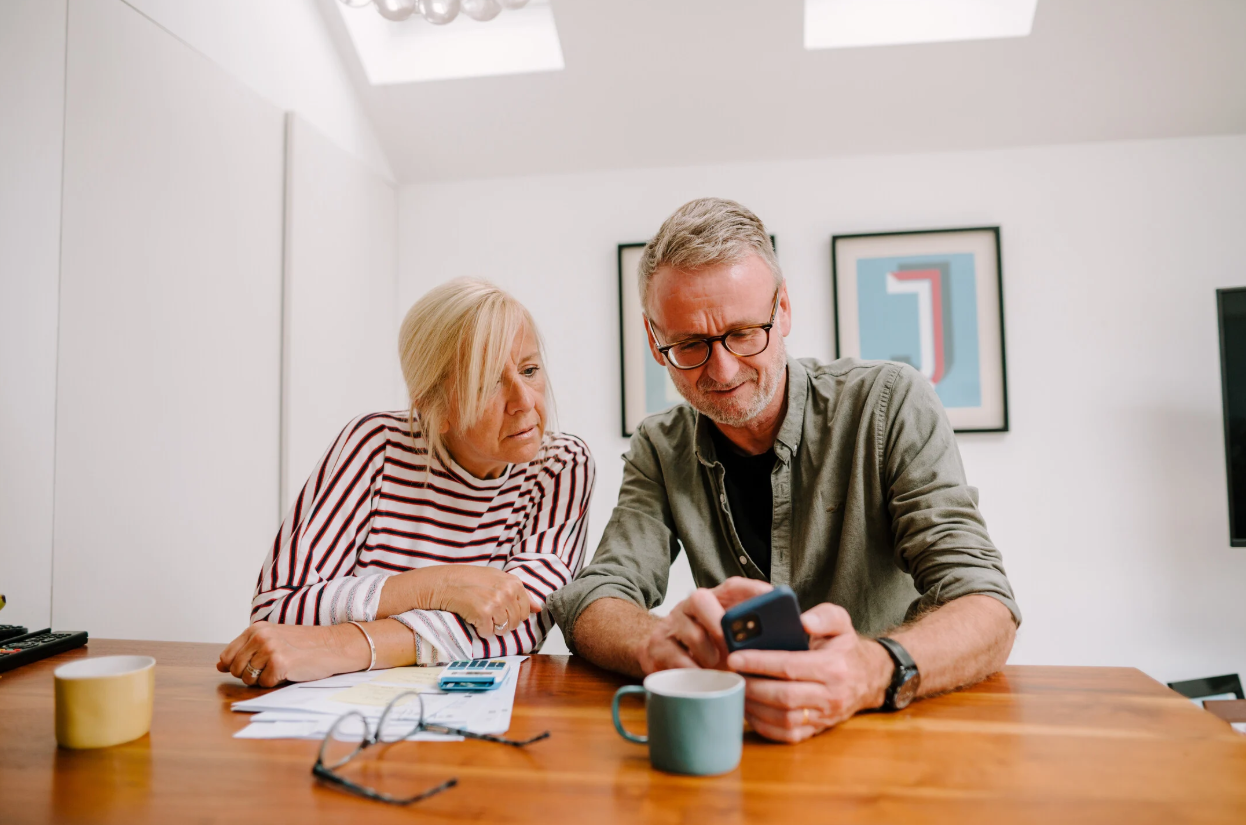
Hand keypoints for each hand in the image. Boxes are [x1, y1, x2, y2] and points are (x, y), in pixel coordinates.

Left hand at [217, 621, 369, 687]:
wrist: (334, 645)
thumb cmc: (305, 645)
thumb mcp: (272, 640)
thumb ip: (245, 650)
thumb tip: (220, 665)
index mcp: (256, 629)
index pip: (227, 656)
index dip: (238, 666)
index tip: (255, 665)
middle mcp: (260, 636)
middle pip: (235, 669)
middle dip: (250, 675)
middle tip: (272, 667)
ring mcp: (269, 648)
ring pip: (248, 678)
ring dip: (263, 679)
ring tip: (281, 668)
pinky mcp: (280, 662)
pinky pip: (264, 684)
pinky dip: (275, 683)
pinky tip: (289, 671)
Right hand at [420, 565, 541, 636]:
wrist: (444, 582)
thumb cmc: (469, 580)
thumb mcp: (497, 579)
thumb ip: (519, 593)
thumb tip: (538, 608)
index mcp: (514, 583)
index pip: (525, 611)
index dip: (513, 615)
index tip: (501, 610)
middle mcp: (507, 592)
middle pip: (515, 622)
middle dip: (502, 622)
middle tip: (488, 613)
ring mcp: (496, 603)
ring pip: (503, 629)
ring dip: (492, 626)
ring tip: (480, 614)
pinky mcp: (483, 614)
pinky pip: (488, 633)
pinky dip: (480, 630)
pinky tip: (472, 617)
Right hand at [636, 577, 772, 673]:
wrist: (659, 654)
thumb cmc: (704, 648)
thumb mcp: (728, 637)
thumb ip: (752, 634)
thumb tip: (789, 638)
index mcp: (713, 600)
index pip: (733, 587)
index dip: (752, 589)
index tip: (772, 596)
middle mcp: (690, 607)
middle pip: (700, 599)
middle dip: (720, 622)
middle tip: (735, 645)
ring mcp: (672, 625)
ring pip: (691, 632)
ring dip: (710, 655)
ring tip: (720, 670)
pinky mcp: (657, 647)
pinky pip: (676, 658)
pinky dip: (694, 672)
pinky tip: (704, 680)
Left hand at [726, 603, 892, 742]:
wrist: (868, 677)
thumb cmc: (845, 647)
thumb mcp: (841, 621)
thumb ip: (824, 616)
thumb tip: (802, 621)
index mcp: (834, 667)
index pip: (790, 666)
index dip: (759, 663)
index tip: (734, 658)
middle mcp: (831, 695)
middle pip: (784, 696)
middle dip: (751, 686)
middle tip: (729, 675)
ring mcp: (824, 716)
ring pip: (784, 719)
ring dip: (754, 707)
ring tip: (735, 690)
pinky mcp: (817, 730)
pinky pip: (788, 735)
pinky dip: (764, 725)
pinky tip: (749, 709)